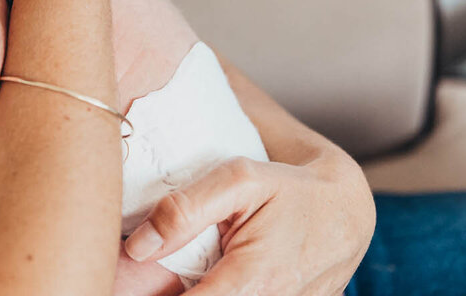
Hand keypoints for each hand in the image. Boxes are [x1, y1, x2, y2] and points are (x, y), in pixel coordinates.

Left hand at [124, 156, 373, 294]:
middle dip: (167, 291)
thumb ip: (186, 209)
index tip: (120, 284)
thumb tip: (138, 246)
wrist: (346, 209)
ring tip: (169, 275)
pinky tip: (203, 278)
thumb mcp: (239, 180)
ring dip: (189, 289)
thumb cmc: (290, 190)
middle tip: (138, 276)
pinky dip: (214, 290)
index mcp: (254, 281)